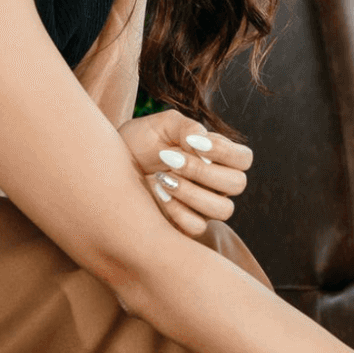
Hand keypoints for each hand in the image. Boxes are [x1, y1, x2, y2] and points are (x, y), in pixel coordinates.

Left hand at [117, 110, 252, 237]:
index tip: (193, 142)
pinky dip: (178, 210)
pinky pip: (197, 227)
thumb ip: (186, 127)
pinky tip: (158, 194)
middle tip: (170, 160)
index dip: (226, 151)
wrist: (109, 166)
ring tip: (162, 178)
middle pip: (237, 184)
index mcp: (218, 157)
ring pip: (222, 209)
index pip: (244, 159)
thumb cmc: (141, 142)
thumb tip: (200, 139)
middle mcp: (218, 184)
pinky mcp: (187, 225)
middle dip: (203, 171)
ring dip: (192, 193)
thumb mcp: (162, 125)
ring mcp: (205, 207)